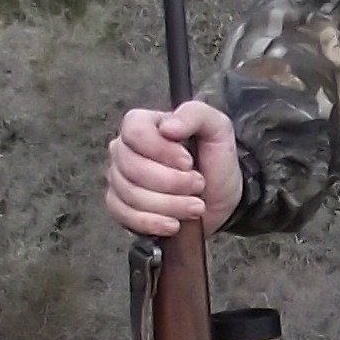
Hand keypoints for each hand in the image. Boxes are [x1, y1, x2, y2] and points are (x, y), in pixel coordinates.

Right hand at [106, 99, 236, 238]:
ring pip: (131, 194)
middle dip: (172, 182)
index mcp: (143, 124)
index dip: (161, 150)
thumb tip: (167, 127)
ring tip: (195, 206)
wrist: (221, 198)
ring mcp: (119, 179)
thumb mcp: (217, 128)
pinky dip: (153, 222)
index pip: (134, 131)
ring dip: (169, 205)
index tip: (188, 162)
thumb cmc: (215, 161)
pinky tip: (174, 223)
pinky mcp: (120, 207)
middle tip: (198, 185)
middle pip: (132, 167)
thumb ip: (195, 115)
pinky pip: (125, 216)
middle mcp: (124, 150)